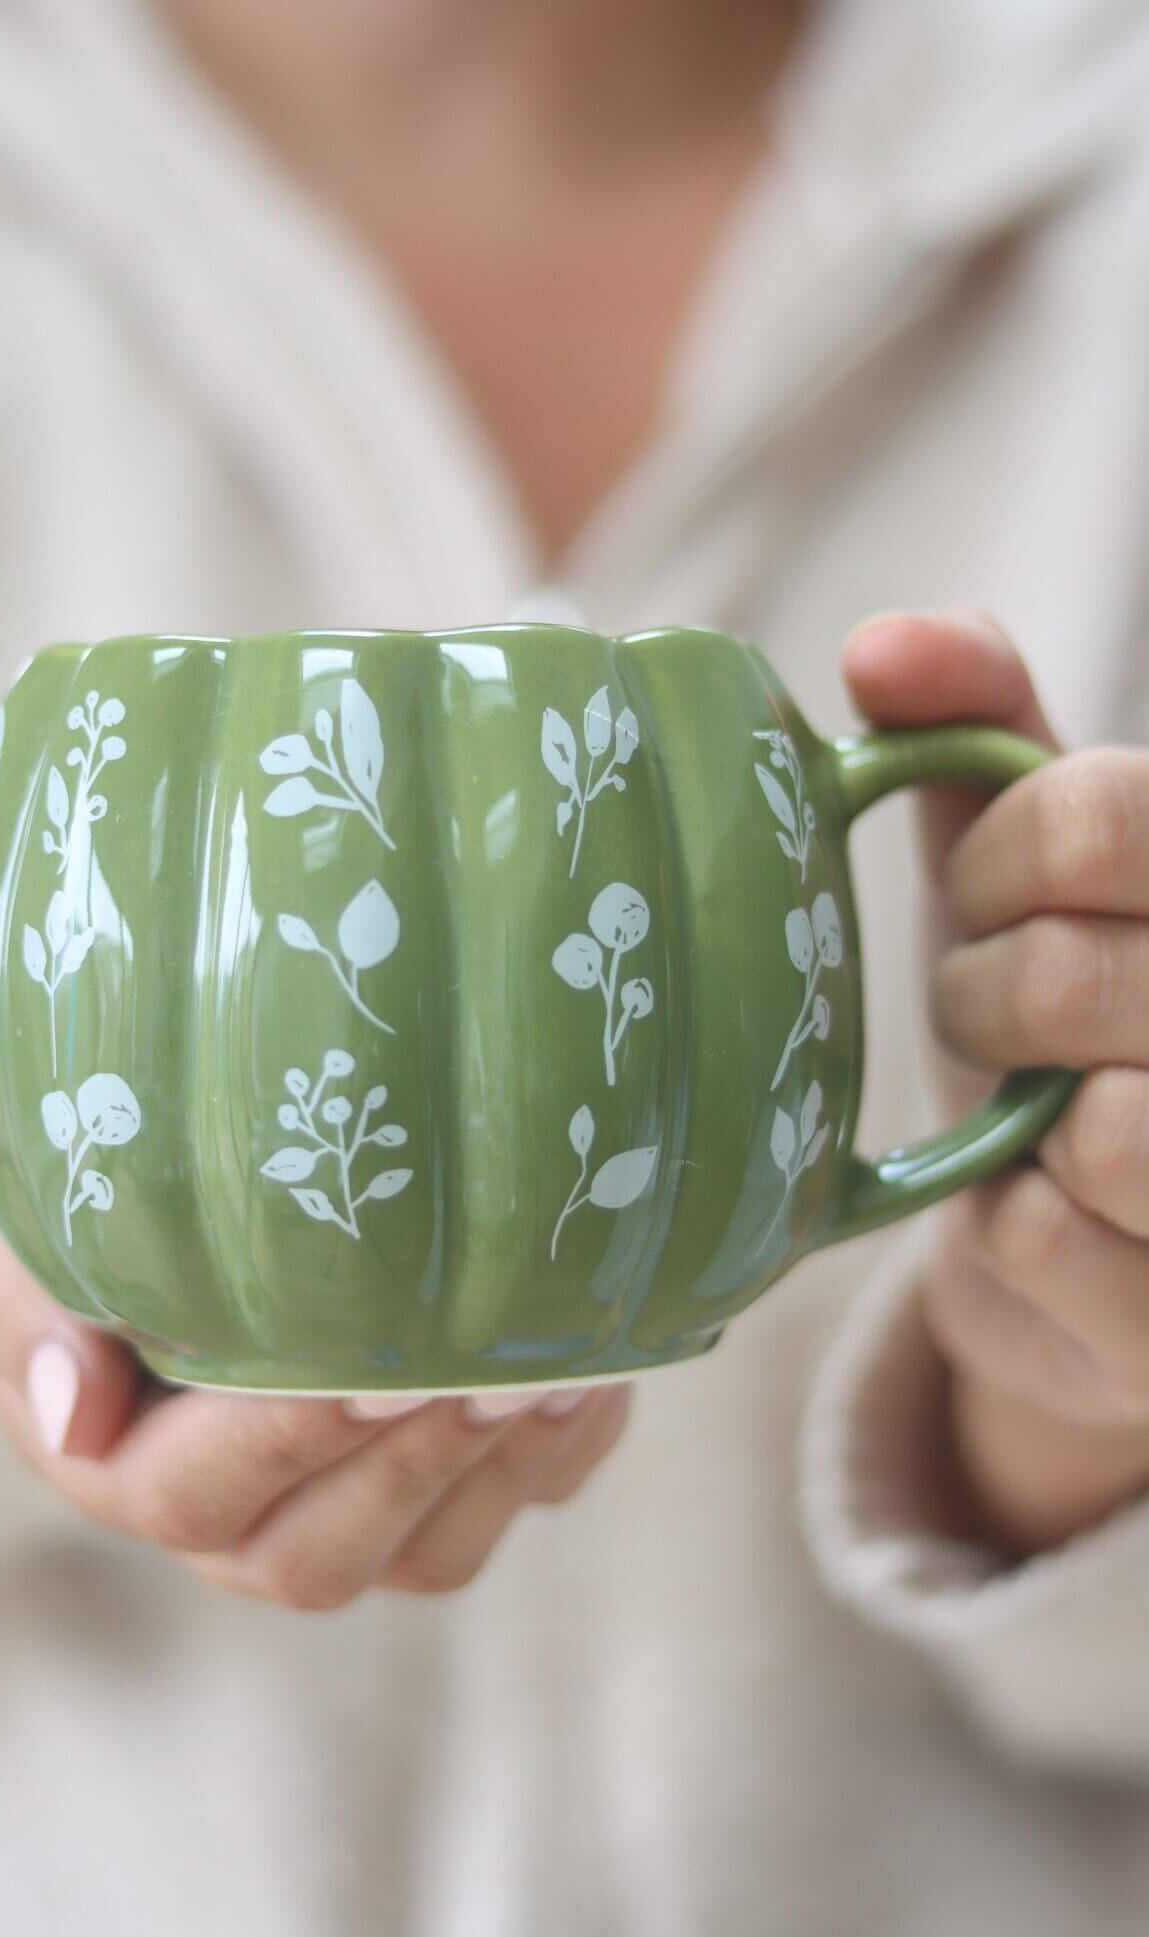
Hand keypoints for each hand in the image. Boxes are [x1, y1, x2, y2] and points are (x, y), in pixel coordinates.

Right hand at [0, 1090, 628, 1606]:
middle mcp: (233, 1528)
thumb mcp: (21, 1251)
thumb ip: (38, 1322)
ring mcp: (338, 1517)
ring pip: (425, 1554)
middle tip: (492, 1368)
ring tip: (564, 1370)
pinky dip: (560, 1454)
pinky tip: (600, 1368)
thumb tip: (74, 1408)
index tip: (375, 1366)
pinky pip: (503, 1513)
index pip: (198, 1493)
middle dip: (414, 1462)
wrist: (120, 1227)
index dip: (290, 1438)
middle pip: (322, 1554)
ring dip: (500, 1471)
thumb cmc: (66, 1224)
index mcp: (123, 1475)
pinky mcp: (427, 1493)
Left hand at [844, 612, 1148, 1554]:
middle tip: (998, 1012)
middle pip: (1080, 973)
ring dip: (1007, 1108)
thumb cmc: (1045, 1012)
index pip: (1099, 812)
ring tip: (1026, 1109)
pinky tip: (1038, 1206)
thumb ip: (975, 728)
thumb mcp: (1017, 855)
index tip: (988, 899)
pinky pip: (1043, 1243)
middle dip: (988, 991)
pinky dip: (1000, 1224)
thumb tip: (878, 646)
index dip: (997, 861)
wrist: (1065, 1233)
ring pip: (1104, 1128)